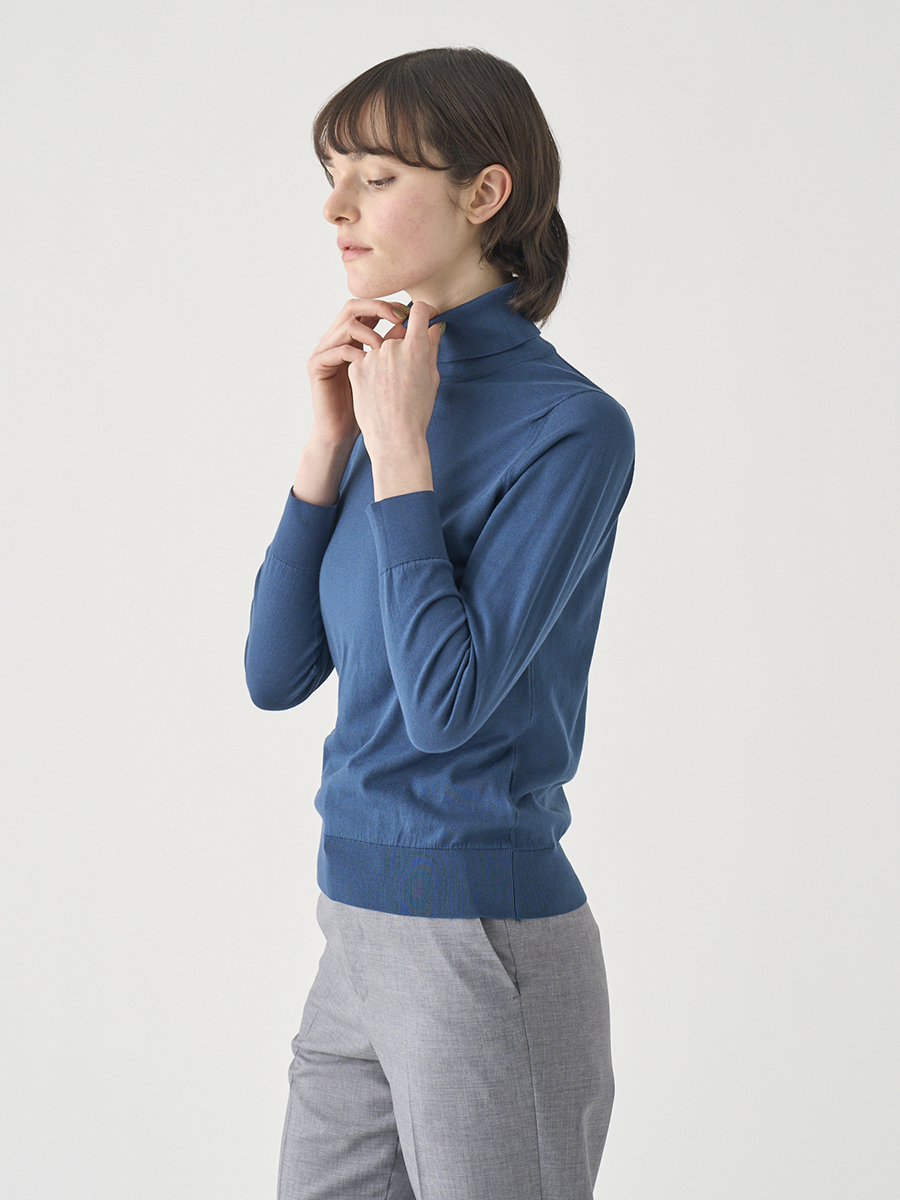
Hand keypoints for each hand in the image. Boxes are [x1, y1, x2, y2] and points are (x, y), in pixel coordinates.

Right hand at [306, 298, 409, 447]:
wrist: (348, 434)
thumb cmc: (374, 407)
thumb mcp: (395, 372)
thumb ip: (406, 347)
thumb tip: (433, 324)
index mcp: (353, 338)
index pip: (368, 309)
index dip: (388, 305)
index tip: (410, 313)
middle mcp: (336, 339)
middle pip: (353, 306)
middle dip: (378, 308)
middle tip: (400, 319)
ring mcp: (324, 351)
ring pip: (346, 325)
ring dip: (371, 334)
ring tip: (385, 350)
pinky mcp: (316, 366)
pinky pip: (337, 350)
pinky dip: (357, 352)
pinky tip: (370, 363)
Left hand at [347, 301, 442, 459]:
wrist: (394, 437)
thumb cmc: (417, 411)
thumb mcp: (431, 379)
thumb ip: (431, 348)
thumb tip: (434, 326)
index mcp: (416, 348)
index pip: (420, 312)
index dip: (424, 311)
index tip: (425, 316)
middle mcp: (392, 347)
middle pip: (398, 333)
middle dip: (403, 347)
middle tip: (406, 375)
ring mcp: (372, 356)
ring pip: (380, 348)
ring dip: (385, 361)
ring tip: (391, 389)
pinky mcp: (356, 368)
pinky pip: (365, 360)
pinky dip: (371, 371)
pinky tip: (377, 392)